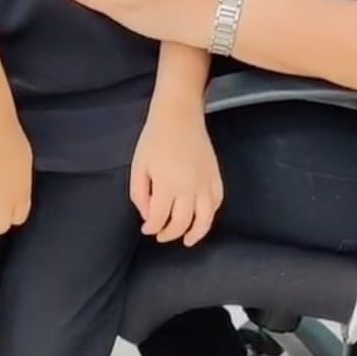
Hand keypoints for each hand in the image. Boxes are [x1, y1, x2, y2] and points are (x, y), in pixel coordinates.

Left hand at [131, 100, 223, 245]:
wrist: (179, 115)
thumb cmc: (154, 139)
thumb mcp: (138, 166)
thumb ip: (140, 194)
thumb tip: (149, 214)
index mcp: (167, 186)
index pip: (159, 219)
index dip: (151, 228)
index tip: (146, 229)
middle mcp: (189, 189)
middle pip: (182, 223)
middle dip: (169, 233)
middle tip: (161, 235)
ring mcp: (205, 183)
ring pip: (205, 218)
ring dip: (196, 233)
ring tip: (187, 240)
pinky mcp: (215, 175)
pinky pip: (217, 201)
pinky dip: (211, 213)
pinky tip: (203, 217)